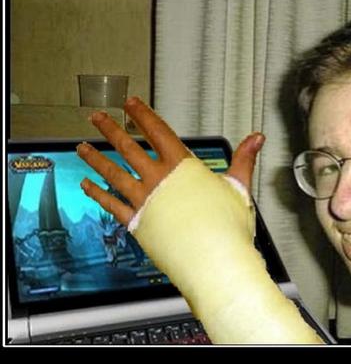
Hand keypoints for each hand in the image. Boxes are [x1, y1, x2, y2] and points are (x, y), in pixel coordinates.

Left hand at [77, 96, 264, 225]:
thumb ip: (243, 159)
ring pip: (112, 173)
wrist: (214, 259)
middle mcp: (158, 179)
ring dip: (95, 159)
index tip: (130, 104)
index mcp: (181, 167)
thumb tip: (256, 139)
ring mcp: (144, 200)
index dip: (142, 115)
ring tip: (82, 148)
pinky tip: (86, 186)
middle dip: (111, 129)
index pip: (157, 131)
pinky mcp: (136, 222)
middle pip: (128, 147)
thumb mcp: (238, 187)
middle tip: (97, 118)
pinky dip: (97, 194)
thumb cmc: (227, 228)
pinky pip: (111, 204)